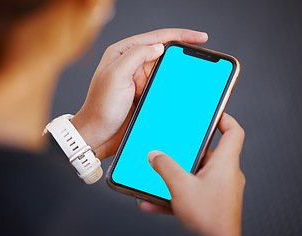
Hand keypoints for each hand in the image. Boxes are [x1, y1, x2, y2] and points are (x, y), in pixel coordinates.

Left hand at [71, 29, 207, 158]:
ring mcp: (139, 81)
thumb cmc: (100, 106)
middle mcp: (132, 65)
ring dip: (181, 71)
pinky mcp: (145, 96)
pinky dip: (176, 87)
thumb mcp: (115, 75)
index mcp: (123, 54)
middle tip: (203, 56)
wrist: (97, 135)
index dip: (180, 35)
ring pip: (166, 70)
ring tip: (198, 73)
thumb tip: (159, 46)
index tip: (200, 38)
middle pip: (164, 53)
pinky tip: (186, 90)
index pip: (156, 38)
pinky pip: (165, 87)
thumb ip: (136, 55)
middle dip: (184, 52)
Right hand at [139, 113, 244, 235]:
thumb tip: (156, 156)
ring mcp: (219, 189)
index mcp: (225, 163)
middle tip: (172, 148)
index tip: (213, 112)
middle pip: (207, 153)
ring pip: (195, 174)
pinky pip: (192, 191)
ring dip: (176, 176)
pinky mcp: (212, 202)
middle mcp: (225, 174)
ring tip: (159, 177)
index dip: (224, 118)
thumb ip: (165, 167)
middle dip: (186, 152)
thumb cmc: (211, 219)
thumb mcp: (180, 187)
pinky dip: (175, 194)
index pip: (233, 132)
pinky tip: (154, 202)